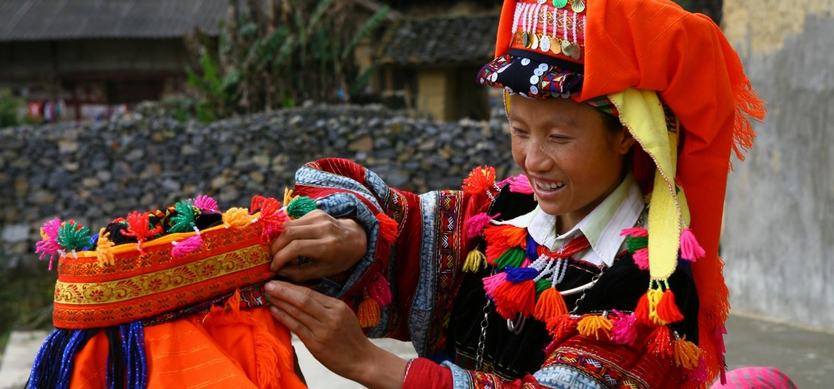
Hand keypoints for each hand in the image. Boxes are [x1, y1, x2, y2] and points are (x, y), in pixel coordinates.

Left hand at [264, 281, 406, 388]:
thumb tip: (301, 297)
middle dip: (283, 291)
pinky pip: (296, 327)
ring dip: (280, 302)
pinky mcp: (316, 344)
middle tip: (268, 285)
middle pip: (303, 299)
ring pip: (298, 311)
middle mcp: (331, 316)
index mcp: (337, 306)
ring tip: (268, 296)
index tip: (278, 281)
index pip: (311, 292)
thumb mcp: (343, 315)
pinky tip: (274, 311)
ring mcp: (323, 330)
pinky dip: (284, 317)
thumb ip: (325, 307)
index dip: (292, 286)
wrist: (361, 359)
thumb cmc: (351, 338)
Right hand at [270, 210, 366, 281]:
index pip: (296, 247)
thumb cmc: (339, 259)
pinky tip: (289, 242)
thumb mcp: (322, 272)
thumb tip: (277, 272)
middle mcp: (323, 228)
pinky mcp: (316, 211)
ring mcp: (320, 217)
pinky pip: (294, 221)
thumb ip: (298, 273)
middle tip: (273, 258)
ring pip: (288, 224)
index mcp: (327, 246)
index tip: (273, 267)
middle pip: (288, 232)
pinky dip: (287, 233)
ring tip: (279, 251)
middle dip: (275, 247)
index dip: (280, 257)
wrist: (356, 238)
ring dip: (279, 239)